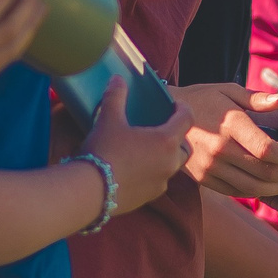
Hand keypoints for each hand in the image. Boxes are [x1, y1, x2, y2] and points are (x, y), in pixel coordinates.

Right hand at [81, 78, 195, 216]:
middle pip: (185, 147)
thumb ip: (116, 96)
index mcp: (165, 141)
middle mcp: (170, 163)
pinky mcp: (149, 197)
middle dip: (178, 137)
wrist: (90, 192)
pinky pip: (158, 181)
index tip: (175, 105)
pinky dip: (152, 172)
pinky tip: (135, 169)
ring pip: (172, 166)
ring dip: (165, 156)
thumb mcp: (108, 119)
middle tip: (163, 129)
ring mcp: (161, 183)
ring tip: (147, 149)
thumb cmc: (104, 151)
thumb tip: (118, 79)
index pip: (187, 119)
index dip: (183, 109)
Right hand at [168, 83, 277, 198]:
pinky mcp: (204, 179)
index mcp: (230, 125)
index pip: (268, 150)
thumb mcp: (228, 91)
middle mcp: (220, 149)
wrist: (162, 116)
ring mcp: (210, 167)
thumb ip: (256, 99)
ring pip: (253, 188)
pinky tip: (267, 181)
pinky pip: (237, 192)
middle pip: (265, 173)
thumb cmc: (201, 99)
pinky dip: (257, 191)